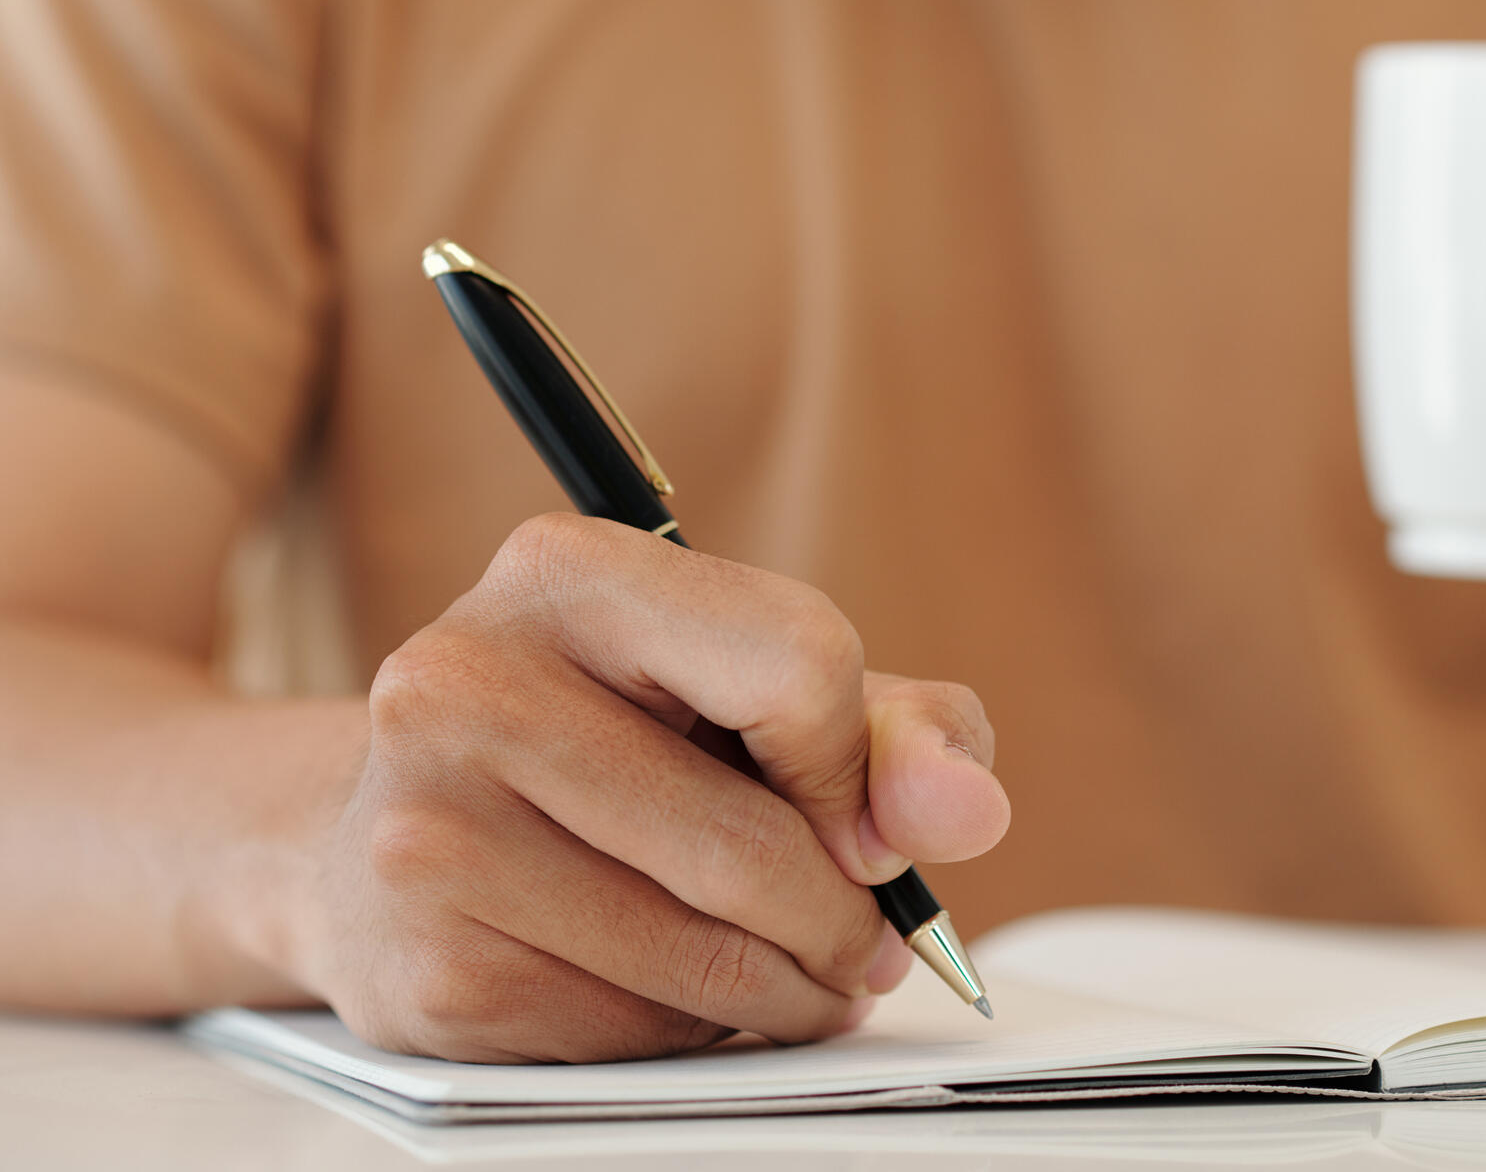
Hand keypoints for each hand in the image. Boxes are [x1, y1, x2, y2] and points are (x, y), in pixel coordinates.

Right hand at [292, 514, 1009, 1062]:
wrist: (391, 835)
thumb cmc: (615, 744)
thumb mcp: (763, 693)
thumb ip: (899, 731)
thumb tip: (967, 812)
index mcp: (564, 571)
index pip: (799, 662)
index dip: (861, 769)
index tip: (861, 821)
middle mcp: (463, 684)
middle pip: (752, 843)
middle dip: (845, 919)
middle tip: (866, 944)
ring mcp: (424, 835)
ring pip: (702, 961)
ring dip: (791, 994)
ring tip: (800, 975)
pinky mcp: (422, 975)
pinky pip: (634, 1038)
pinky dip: (697, 1037)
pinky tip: (683, 996)